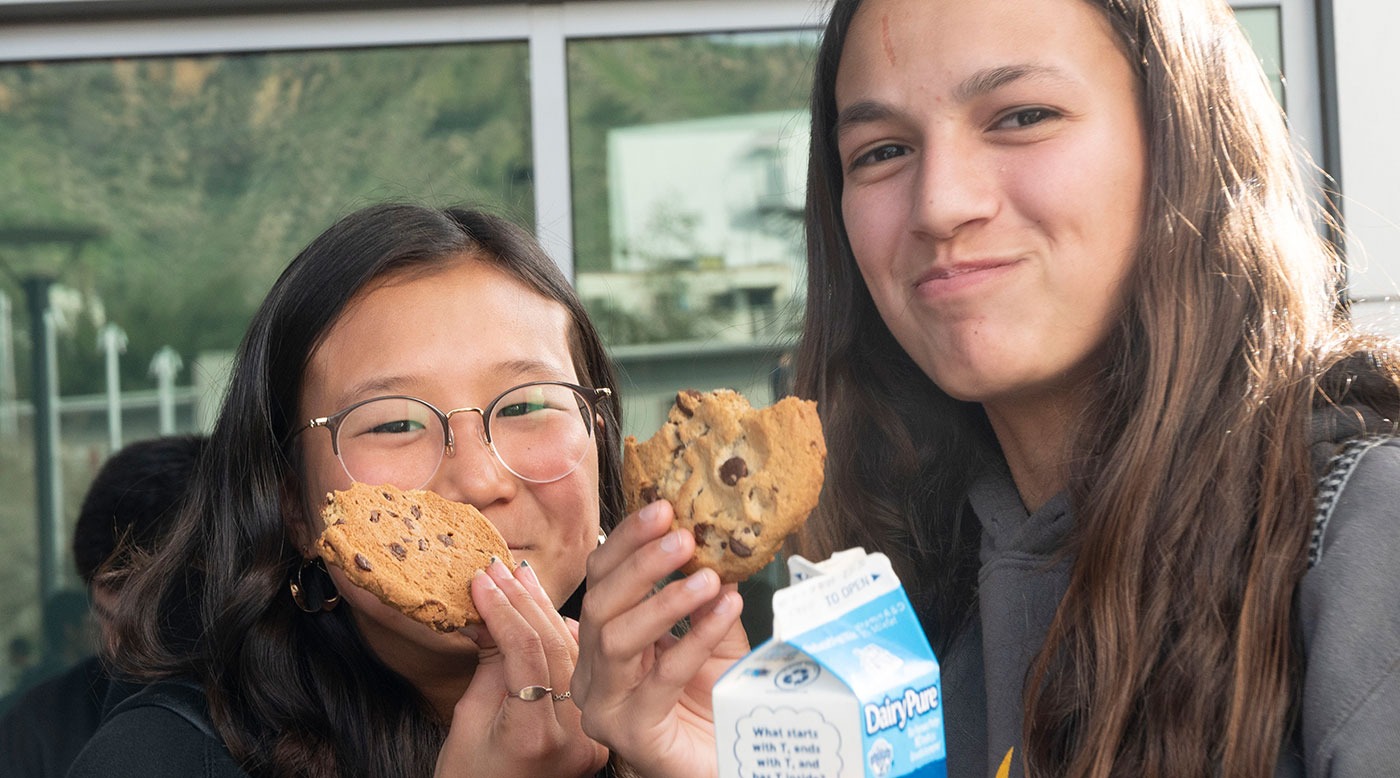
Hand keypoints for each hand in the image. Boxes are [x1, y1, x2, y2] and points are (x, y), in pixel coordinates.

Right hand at [434, 559, 608, 777]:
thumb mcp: (466, 721)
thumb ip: (489, 665)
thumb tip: (494, 609)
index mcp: (534, 735)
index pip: (525, 651)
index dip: (502, 608)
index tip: (481, 578)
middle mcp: (572, 737)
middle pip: (556, 647)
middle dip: (525, 601)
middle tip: (500, 567)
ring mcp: (589, 737)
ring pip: (574, 655)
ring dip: (546, 612)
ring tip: (521, 577)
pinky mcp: (595, 735)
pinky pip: (582, 675)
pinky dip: (566, 639)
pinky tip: (550, 611)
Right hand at [573, 500, 750, 777]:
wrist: (728, 764)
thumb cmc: (715, 704)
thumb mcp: (713, 636)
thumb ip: (708, 593)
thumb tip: (717, 538)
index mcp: (603, 642)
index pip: (601, 580)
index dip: (627, 541)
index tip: (663, 508)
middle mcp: (593, 672)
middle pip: (601, 603)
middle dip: (641, 563)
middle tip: (682, 535)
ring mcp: (606, 706)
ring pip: (618, 638)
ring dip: (665, 600)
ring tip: (707, 576)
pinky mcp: (632, 734)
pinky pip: (660, 678)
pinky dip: (694, 639)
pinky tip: (724, 611)